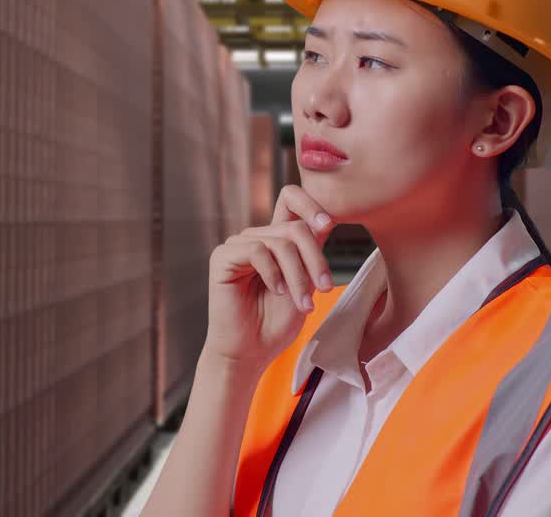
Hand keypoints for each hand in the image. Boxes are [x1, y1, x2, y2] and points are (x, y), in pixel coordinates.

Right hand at [204, 185, 336, 375]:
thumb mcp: (305, 283)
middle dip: (315, 259)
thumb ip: (311, 251)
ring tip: (303, 303)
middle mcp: (257, 237)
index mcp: (276, 239)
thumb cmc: (276, 322)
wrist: (251, 352)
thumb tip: (326, 220)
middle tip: (324, 289)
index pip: (290, 198)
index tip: (327, 224)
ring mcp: (238, 245)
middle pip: (295, 227)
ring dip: (298, 275)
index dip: (311, 203)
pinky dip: (273, 273)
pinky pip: (257, 250)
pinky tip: (277, 291)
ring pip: (281, 242)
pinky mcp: (223, 257)